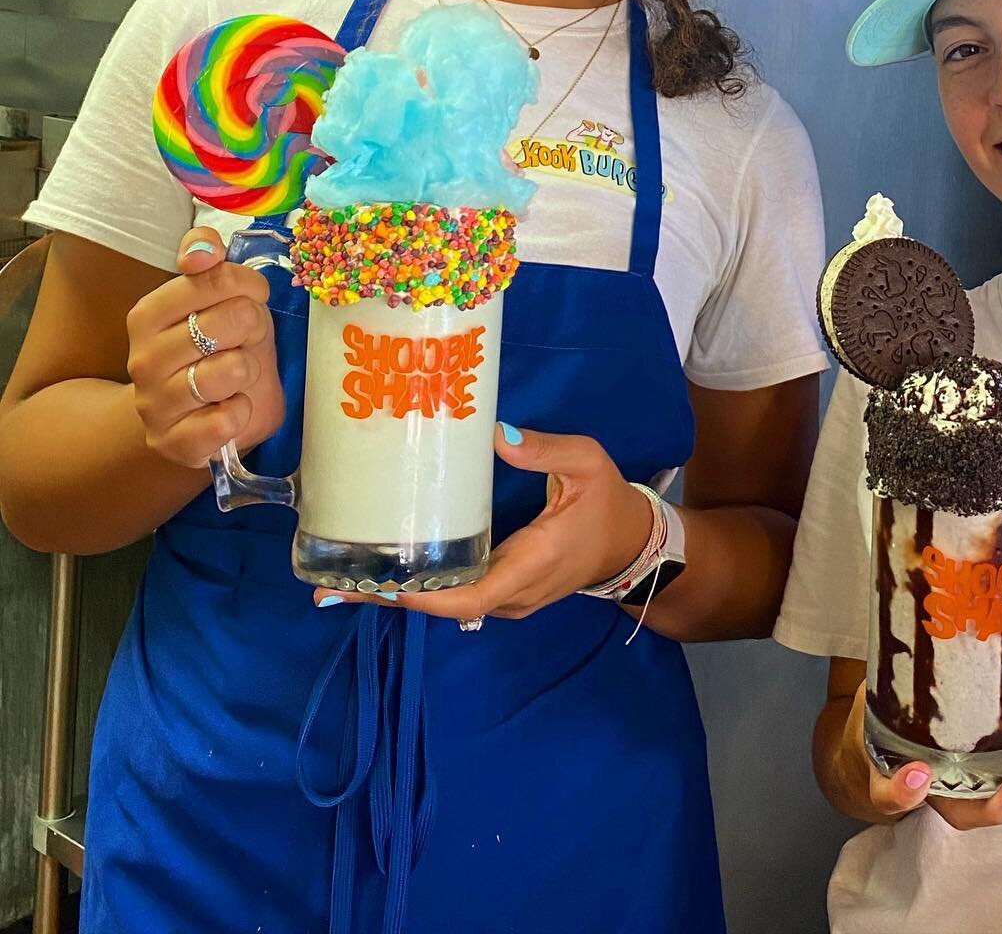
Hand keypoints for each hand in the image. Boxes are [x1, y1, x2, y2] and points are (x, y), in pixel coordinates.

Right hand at [125, 227, 282, 467]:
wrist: (191, 419)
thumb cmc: (214, 350)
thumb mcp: (217, 303)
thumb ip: (208, 264)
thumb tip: (203, 249)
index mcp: (148, 315)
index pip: (209, 280)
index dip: (247, 286)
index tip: (254, 296)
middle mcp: (143, 359)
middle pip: (222, 324)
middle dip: (251, 328)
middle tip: (247, 339)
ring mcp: (155, 405)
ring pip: (227, 371)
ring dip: (248, 370)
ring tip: (239, 374)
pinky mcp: (175, 444)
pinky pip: (226, 421)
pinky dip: (242, 412)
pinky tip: (234, 407)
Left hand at [315, 424, 654, 619]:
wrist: (632, 545)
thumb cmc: (609, 502)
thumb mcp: (587, 463)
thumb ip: (544, 449)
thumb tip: (495, 435)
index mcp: (534, 562)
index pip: (472, 595)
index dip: (424, 597)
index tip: (379, 586)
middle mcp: (516, 593)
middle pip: (446, 606)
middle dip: (390, 597)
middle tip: (329, 583)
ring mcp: (510, 600)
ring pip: (448, 606)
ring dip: (400, 596)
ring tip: (343, 577)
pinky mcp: (506, 595)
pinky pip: (458, 598)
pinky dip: (422, 591)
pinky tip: (387, 572)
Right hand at [841, 678, 1001, 828]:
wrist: (877, 741)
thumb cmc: (876, 719)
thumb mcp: (870, 699)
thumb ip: (886, 680)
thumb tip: (907, 626)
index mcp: (889, 775)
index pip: (890, 794)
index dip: (903, 791)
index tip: (918, 774)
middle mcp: (930, 791)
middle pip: (962, 813)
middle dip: (996, 805)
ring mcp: (960, 785)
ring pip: (997, 799)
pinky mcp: (984, 771)